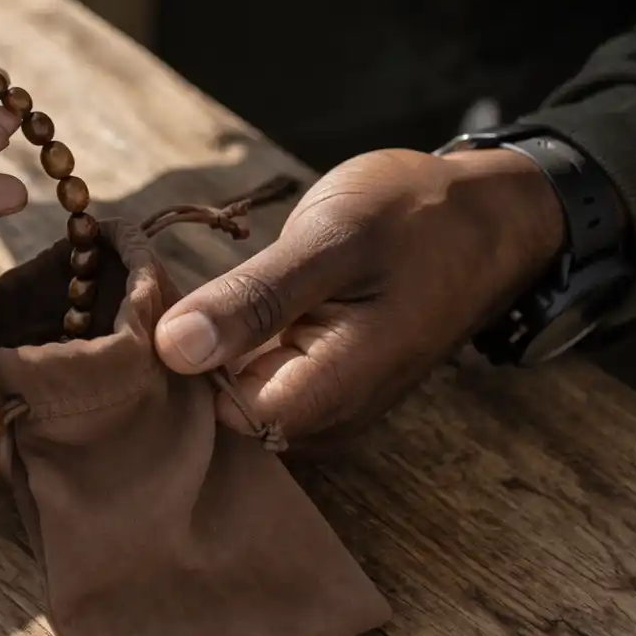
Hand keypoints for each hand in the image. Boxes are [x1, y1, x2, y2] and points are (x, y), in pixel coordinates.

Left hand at [153, 148, 565, 439]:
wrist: (485, 217)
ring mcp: (324, 405)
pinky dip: (228, 342)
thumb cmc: (416, 219)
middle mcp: (326, 418)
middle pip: (218, 413)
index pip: (214, 416)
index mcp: (331, 393)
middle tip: (160, 285)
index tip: (150, 304)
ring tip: (186, 286)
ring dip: (204, 346)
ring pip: (230, 395)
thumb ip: (254, 299)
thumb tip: (172, 349)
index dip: (175, 365)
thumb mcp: (332, 241)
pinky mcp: (318, 384)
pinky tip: (217, 301)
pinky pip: (252, 378)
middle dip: (184, 356)